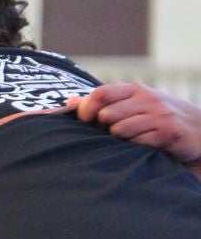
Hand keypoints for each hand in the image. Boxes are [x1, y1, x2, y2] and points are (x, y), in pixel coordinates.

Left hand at [69, 83, 200, 164]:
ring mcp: (159, 114)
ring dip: (120, 140)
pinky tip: (144, 147)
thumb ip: (104, 103)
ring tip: (130, 141)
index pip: (100, 93)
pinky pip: (138, 142)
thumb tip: (70, 102)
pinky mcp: (169, 132)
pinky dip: (136, 147)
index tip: (84, 121)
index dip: (86, 109)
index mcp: (134, 90)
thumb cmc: (160, 118)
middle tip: (112, 135)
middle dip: (103, 129)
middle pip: (107, 115)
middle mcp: (147, 99)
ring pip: (120, 130)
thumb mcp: (134, 104)